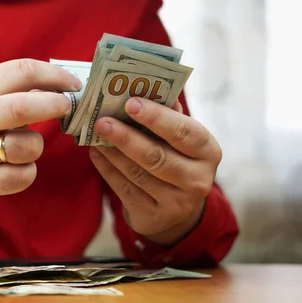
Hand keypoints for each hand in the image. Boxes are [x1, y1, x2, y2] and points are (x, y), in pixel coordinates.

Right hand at [0, 59, 80, 204]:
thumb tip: (64, 85)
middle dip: (53, 105)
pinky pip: (23, 176)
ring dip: (36, 146)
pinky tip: (14, 168)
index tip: (73, 85)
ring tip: (23, 147)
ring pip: (28, 146)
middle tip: (67, 107)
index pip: (20, 71)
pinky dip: (27, 171)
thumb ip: (15, 90)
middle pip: (21, 108)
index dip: (54, 75)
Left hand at [89, 97, 221, 245]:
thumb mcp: (180, 141)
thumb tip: (143, 86)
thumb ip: (168, 116)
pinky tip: (96, 154)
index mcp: (208, 152)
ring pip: (137, 174)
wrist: (177, 211)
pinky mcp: (153, 217)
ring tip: (94, 135)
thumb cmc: (176, 161)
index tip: (131, 102)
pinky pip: (125, 190)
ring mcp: (176, 203)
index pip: (184, 132)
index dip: (157, 117)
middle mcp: (198, 180)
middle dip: (126, 137)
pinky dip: (107, 170)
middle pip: (157, 156)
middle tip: (102, 120)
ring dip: (112, 152)